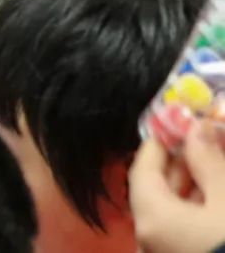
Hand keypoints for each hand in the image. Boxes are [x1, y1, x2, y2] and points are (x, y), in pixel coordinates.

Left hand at [129, 122, 224, 252]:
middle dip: (183, 164)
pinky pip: (185, 231)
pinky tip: (219, 199)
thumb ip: (209, 162)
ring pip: (175, 212)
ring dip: (196, 188)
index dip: (160, 143)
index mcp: (151, 218)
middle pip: (158, 191)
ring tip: (217, 164)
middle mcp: (149, 239)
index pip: (143, 169)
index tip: (177, 122)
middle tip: (205, 140)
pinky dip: (200, 212)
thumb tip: (195, 131)